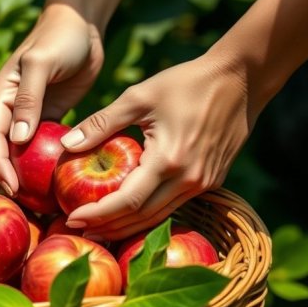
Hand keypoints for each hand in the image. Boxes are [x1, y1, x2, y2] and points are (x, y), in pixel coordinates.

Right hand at [0, 4, 104, 195]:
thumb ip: (29, 99)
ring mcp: (27, 113)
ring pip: (14, 149)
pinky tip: (49, 177)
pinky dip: (38, 161)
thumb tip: (17, 140)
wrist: (80, 26)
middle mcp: (8, 107)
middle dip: (4, 173)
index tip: (12, 187)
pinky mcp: (46, 116)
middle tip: (21, 199)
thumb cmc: (59, 39)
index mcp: (0, 94)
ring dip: (18, 170)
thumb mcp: (42, 64)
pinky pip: (37, 144)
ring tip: (32, 195)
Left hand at [62, 54, 256, 240]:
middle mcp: (189, 180)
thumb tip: (67, 143)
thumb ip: (101, 123)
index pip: (126, 202)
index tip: (71, 218)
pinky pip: (175, 206)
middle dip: (108, 227)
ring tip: (99, 228)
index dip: (97, 214)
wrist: (240, 79)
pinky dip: (149, 214)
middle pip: (142, 218)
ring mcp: (204, 183)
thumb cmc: (186, 83)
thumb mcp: (139, 97)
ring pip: (160, 217)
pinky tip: (130, 213)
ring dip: (128, 226)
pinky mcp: (211, 181)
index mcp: (169, 160)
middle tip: (79, 228)